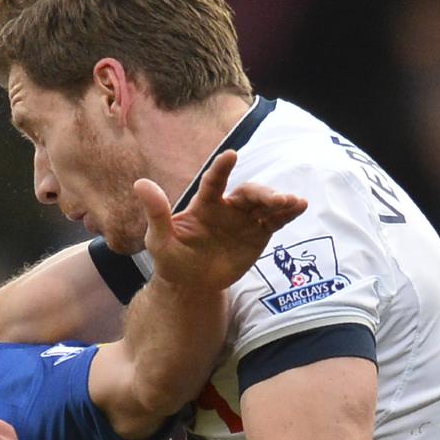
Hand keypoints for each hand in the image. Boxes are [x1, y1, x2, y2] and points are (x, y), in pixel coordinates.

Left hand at [137, 150, 306, 289]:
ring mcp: (244, 220)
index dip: (222, 168)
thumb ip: (155, 213)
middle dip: (262, 193)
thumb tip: (140, 183)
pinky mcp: (258, 234)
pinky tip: (300, 206)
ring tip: (293, 202)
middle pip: (247, 193)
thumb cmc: (171, 259)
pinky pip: (275, 221)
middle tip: (276, 199)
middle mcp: (227, 208)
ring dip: (279, 201)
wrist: (190, 284)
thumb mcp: (158, 239)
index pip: (214, 182)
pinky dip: (288, 214)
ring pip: (265, 205)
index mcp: (204, 205)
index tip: (231, 154)